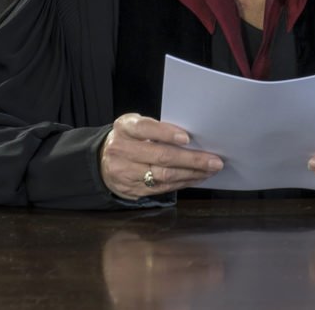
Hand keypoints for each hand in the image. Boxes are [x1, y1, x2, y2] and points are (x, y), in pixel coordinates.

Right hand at [99, 113, 223, 199]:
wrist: (100, 161)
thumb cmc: (127, 138)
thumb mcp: (134, 124)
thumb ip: (155, 128)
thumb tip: (189, 137)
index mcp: (125, 128)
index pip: (145, 129)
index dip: (166, 133)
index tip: (186, 138)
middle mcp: (122, 150)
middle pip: (160, 156)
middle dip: (191, 160)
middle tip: (214, 160)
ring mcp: (126, 172)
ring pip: (164, 175)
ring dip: (192, 173)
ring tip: (210, 170)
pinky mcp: (133, 189)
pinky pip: (162, 187)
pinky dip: (183, 182)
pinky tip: (196, 178)